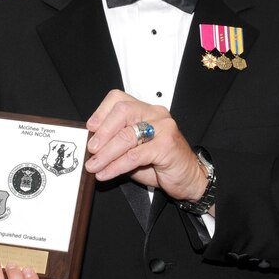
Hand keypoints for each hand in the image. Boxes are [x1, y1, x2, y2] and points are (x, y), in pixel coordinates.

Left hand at [85, 89, 206, 202]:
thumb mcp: (132, 149)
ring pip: (127, 135)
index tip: (90, 128)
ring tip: (93, 166)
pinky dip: (116, 166)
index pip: (119, 99)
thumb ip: (115, 142)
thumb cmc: (159, 163)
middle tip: (91, 149)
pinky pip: (135, 155)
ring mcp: (164, 128)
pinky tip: (106, 173)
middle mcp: (155, 114)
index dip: (101, 112)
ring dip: (106, 153)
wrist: (188, 178)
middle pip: (122, 111)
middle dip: (103, 131)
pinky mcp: (167, 145)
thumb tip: (90, 143)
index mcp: (145, 110)